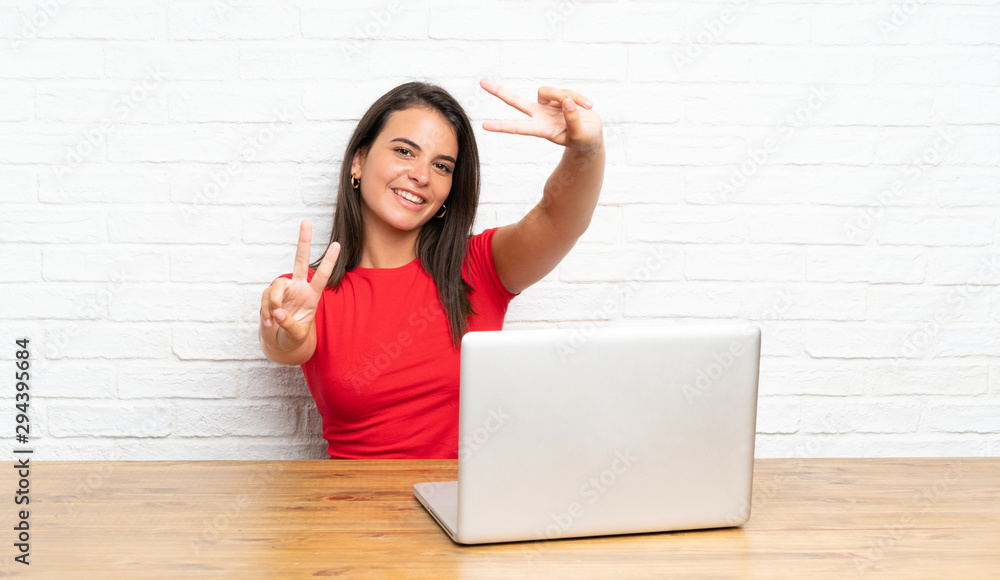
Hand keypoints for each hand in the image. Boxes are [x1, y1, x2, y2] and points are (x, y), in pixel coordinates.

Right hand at [260, 220, 339, 347]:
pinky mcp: (269, 295)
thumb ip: (290, 325)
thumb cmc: (293, 337)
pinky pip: (265, 299)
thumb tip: (278, 312)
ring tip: (274, 320)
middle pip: (300, 261)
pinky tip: (270, 323)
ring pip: (276, 286)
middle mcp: (298, 288)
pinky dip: (266, 312)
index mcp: (312, 295)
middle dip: (303, 242)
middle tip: (306, 221)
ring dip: (273, 303)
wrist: (279, 342)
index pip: (322, 276)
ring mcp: (283, 290)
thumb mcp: (298, 335)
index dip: (329, 261)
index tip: (337, 244)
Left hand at [479, 78, 602, 151]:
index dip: (502, 126)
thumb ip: (573, 119)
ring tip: (584, 108)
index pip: (518, 127)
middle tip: (481, 82)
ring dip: (567, 96)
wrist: (591, 135)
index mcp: (541, 129)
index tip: (484, 125)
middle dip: (499, 91)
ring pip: (550, 91)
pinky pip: (566, 91)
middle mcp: (539, 115)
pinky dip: (578, 97)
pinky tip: (587, 106)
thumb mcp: (579, 135)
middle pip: (515, 101)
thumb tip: (567, 101)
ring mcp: (548, 105)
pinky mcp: (559, 97)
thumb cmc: (583, 139)